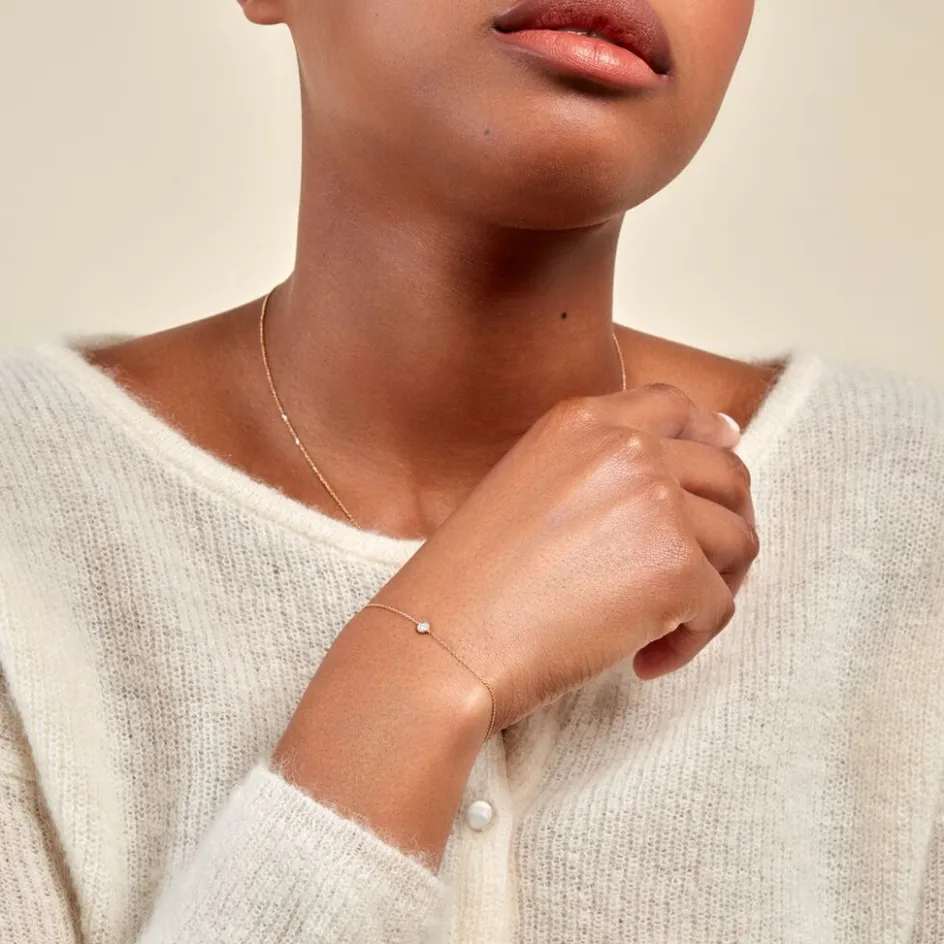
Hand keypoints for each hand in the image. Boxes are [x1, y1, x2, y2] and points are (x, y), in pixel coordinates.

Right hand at [377, 382, 756, 732]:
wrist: (442, 639)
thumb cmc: (469, 583)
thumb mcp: (523, 488)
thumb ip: (592, 473)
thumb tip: (665, 492)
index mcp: (582, 423)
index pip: (675, 407)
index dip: (712, 431)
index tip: (727, 450)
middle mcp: (627, 449)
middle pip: (727, 473)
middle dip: (728, 524)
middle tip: (705, 572)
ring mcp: (657, 503)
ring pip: (739, 540)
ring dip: (713, 587)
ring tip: (664, 626)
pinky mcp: (676, 567)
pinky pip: (720, 606)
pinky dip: (692, 641)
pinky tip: (645, 661)